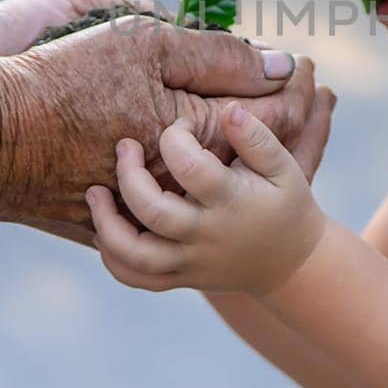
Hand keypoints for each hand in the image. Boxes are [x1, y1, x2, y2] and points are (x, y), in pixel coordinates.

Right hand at [0, 19, 317, 243]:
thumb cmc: (60, 77)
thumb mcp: (143, 42)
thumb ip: (216, 53)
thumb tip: (280, 63)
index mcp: (196, 134)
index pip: (272, 118)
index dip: (298, 91)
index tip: (314, 68)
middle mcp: (179, 182)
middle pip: (247, 157)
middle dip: (285, 125)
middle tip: (312, 95)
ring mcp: (144, 208)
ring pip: (208, 182)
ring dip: (238, 156)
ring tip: (258, 123)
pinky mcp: (108, 222)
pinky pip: (161, 204)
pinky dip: (185, 181)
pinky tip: (189, 156)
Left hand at [86, 98, 334, 296]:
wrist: (292, 264)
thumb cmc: (285, 203)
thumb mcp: (284, 167)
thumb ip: (256, 137)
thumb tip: (229, 108)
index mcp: (232, 202)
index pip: (190, 167)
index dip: (175, 138)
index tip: (179, 126)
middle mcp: (207, 235)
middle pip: (152, 211)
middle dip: (128, 176)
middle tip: (123, 148)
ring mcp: (191, 262)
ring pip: (135, 254)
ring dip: (106, 223)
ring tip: (95, 193)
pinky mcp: (181, 279)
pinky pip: (137, 279)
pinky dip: (113, 259)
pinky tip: (105, 230)